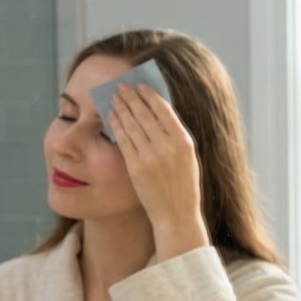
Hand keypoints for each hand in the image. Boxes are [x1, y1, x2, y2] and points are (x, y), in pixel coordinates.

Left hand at [109, 82, 209, 259]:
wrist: (176, 214)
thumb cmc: (183, 186)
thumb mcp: (188, 158)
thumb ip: (176, 137)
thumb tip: (159, 113)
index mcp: (184, 142)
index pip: (164, 110)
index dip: (150, 95)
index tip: (141, 86)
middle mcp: (168, 146)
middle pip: (145, 114)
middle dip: (131, 97)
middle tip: (121, 86)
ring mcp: (151, 156)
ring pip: (132, 124)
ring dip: (121, 107)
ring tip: (114, 97)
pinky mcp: (136, 166)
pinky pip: (123, 140)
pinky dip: (116, 125)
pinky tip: (111, 116)